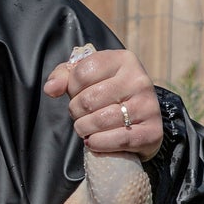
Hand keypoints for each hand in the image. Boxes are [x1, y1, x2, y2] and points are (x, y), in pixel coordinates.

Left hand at [43, 45, 162, 160]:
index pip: (81, 73)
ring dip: (84, 129)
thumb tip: (51, 89)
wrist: (140, 121)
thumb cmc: (107, 95)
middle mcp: (139, 80)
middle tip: (81, 116)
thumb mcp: (86, 78)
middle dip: (76, 112)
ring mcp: (148, 106)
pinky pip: (116, 140)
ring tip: (87, 128)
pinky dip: (98, 144)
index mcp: (123, 60)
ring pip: (99, 121)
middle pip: (87, 100)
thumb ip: (64, 77)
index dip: (71, 89)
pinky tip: (95, 141)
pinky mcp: (152, 131)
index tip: (77, 95)